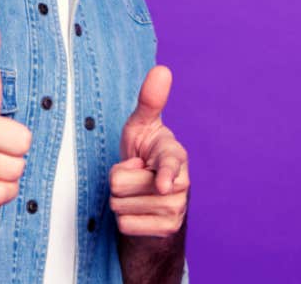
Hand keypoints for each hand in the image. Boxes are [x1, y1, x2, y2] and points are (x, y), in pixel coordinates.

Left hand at [110, 65, 188, 236]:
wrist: (153, 197)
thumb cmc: (145, 156)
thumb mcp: (141, 127)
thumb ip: (149, 101)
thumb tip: (162, 70)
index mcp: (175, 153)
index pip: (170, 163)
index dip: (165, 173)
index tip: (163, 183)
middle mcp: (182, 182)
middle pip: (120, 183)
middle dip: (118, 179)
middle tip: (135, 175)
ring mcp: (176, 208)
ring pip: (120, 205)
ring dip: (120, 200)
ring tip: (136, 192)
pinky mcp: (167, 229)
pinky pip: (125, 224)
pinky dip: (124, 219)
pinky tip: (139, 210)